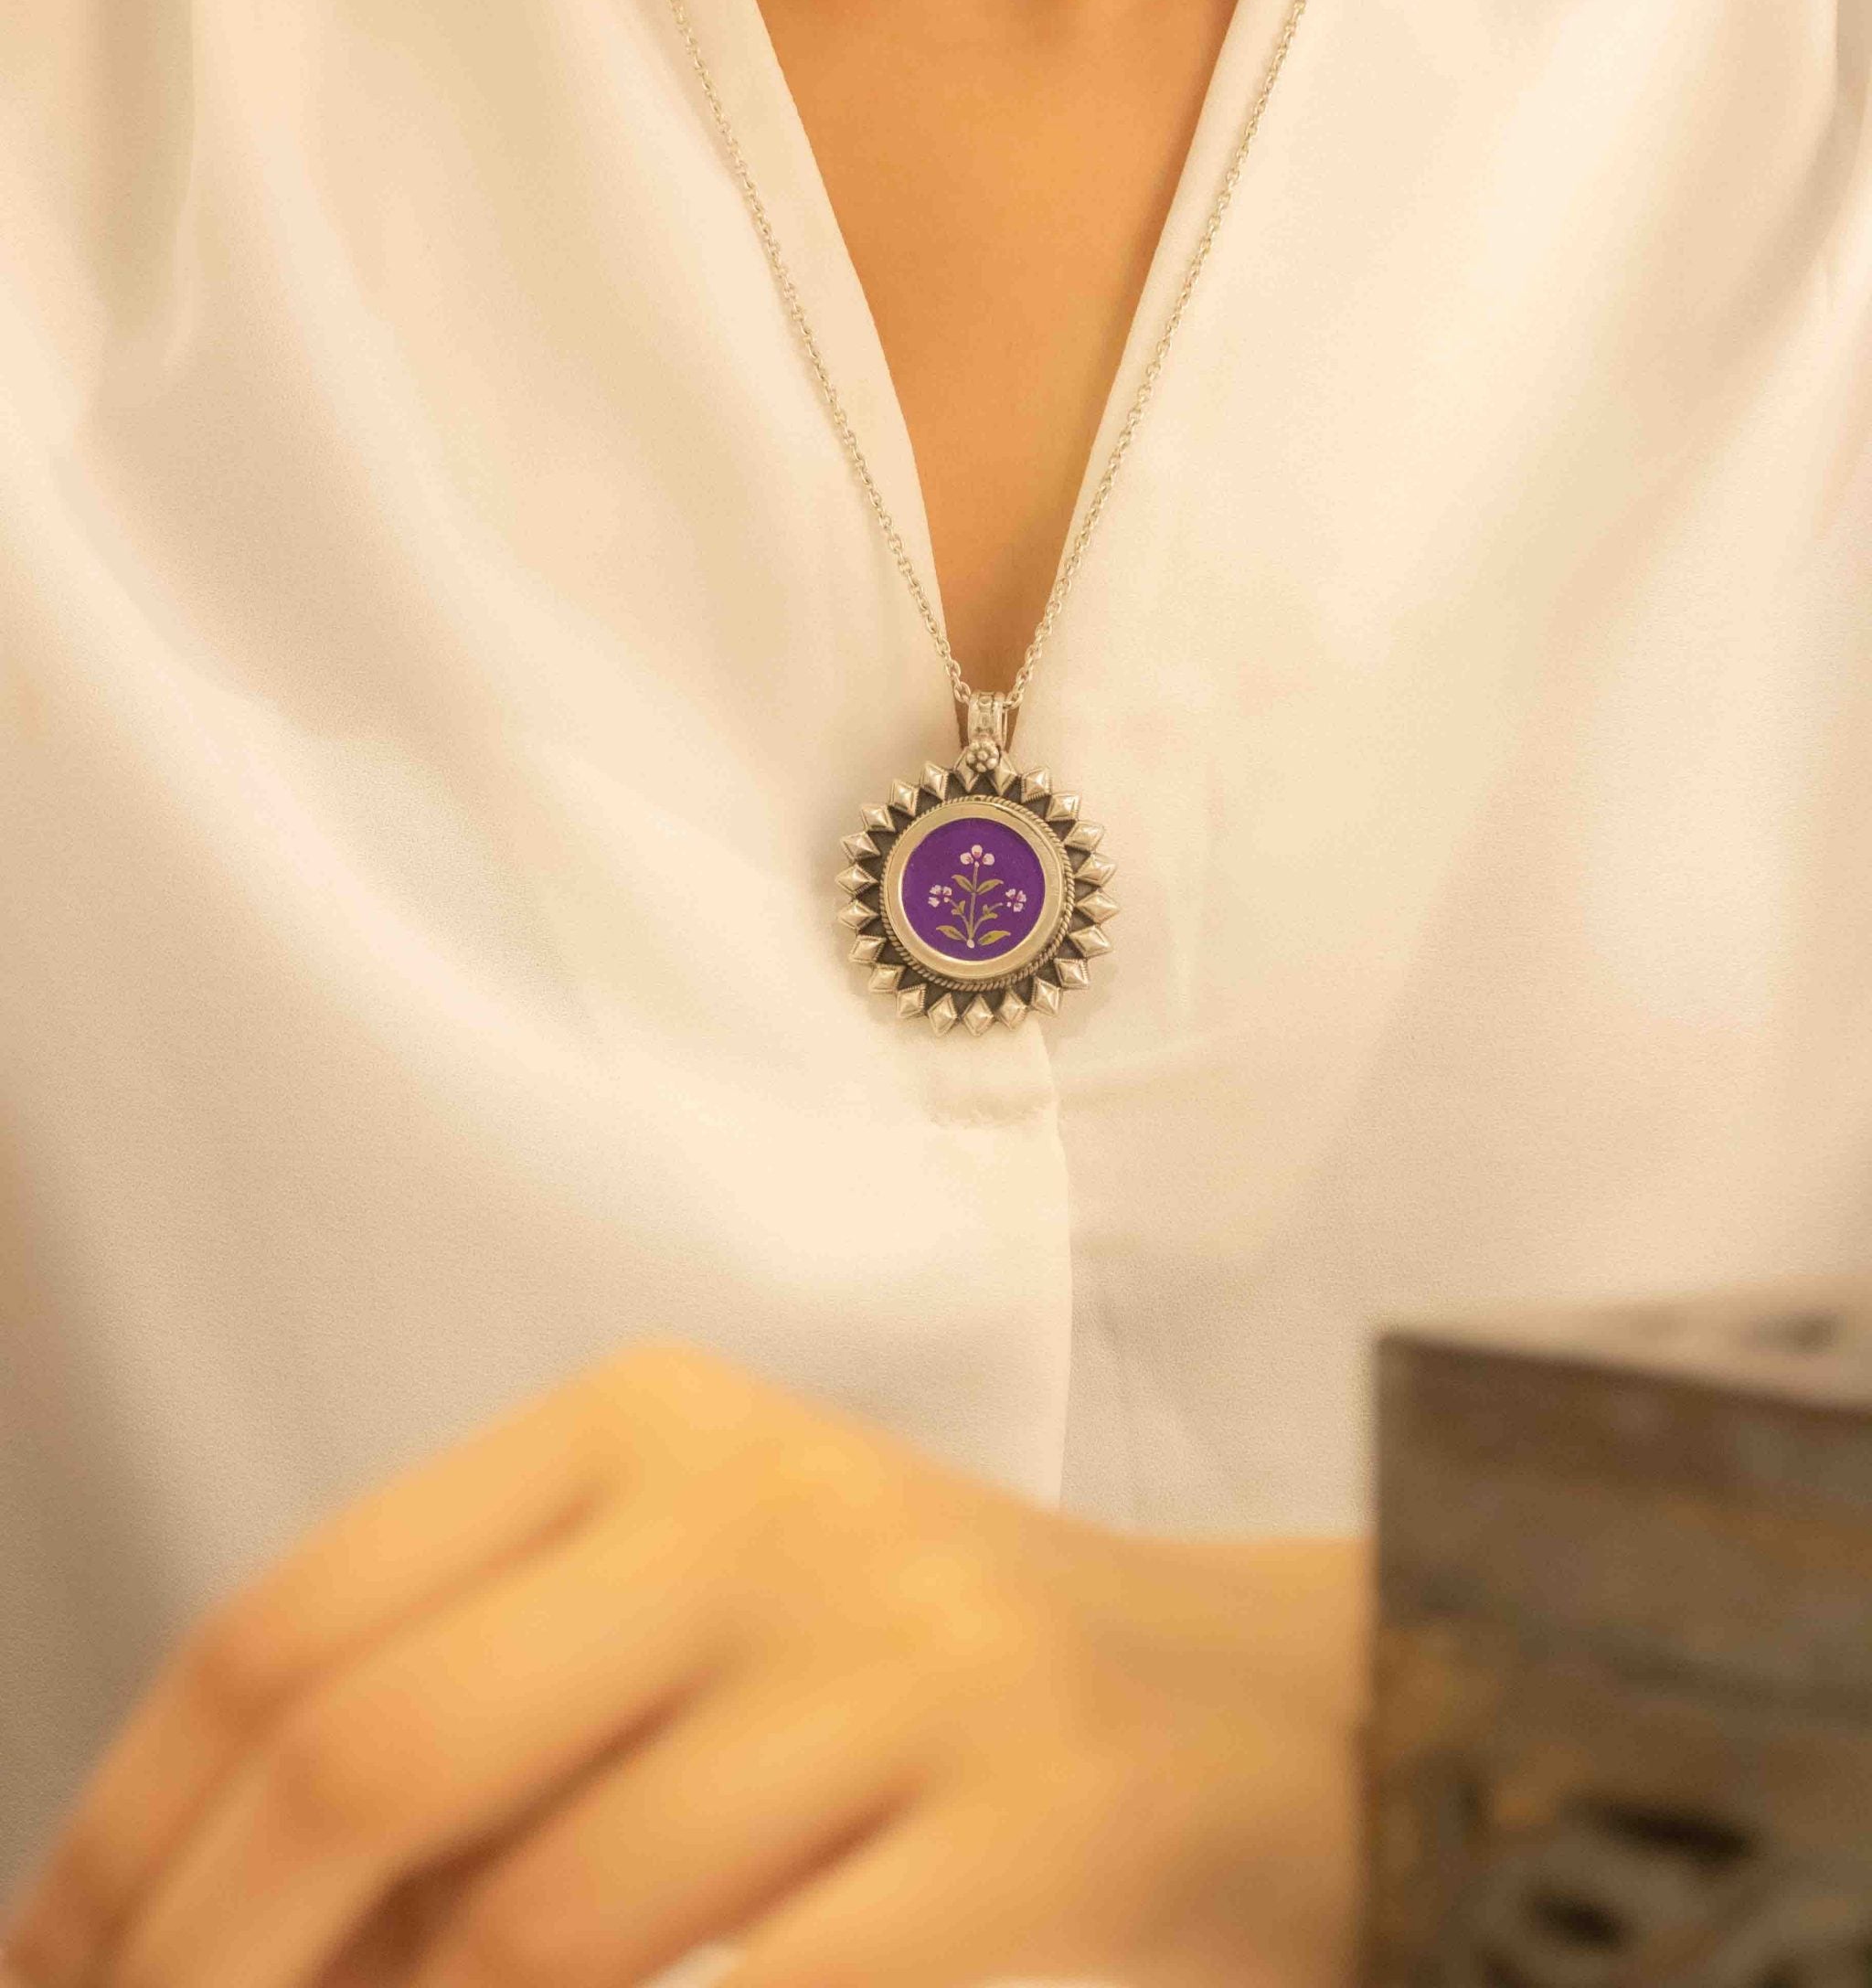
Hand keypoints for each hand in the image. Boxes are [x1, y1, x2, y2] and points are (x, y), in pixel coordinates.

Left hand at [1, 1346, 1369, 1987]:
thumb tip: (206, 1916)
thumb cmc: (922, 1668)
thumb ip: (479, 1706)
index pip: (300, 1619)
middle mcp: (765, 1506)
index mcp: (648, 1421)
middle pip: (378, 1749)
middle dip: (209, 1966)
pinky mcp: (1026, 1825)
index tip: (60, 1978)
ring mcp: (904, 1660)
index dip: (131, 1836)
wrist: (1252, 1705)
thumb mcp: (688, 1607)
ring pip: (539, 1919)